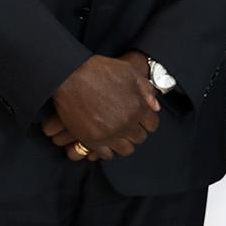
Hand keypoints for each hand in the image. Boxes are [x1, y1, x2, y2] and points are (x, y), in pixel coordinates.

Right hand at [44, 52, 159, 158]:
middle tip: (128, 125)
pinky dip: (108, 151)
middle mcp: (126, 124)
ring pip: (126, 150)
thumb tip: (155, 107)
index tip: (141, 120)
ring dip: (124, 142)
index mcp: (138, 108)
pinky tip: (106, 142)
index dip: (147, 122)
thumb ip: (146, 90)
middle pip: (139, 138)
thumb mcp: (131, 72)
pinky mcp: (92, 140)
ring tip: (118, 135)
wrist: (71, 76)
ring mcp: (109, 134)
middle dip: (136, 131)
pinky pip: (107, 155)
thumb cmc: (101, 70)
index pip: (152, 125)